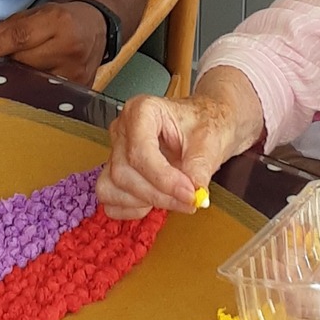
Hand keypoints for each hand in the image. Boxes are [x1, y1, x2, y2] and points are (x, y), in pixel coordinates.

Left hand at [0, 1, 106, 85]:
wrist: (95, 27)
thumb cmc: (59, 21)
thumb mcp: (30, 17)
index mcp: (58, 22)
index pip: (20, 37)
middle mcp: (70, 47)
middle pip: (24, 62)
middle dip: (6, 64)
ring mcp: (77, 71)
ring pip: (34, 82)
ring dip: (19, 80)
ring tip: (17, 73)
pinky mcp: (81, 88)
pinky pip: (48, 95)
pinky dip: (33, 91)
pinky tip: (30, 86)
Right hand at [96, 90, 241, 220]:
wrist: (204, 125)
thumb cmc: (204, 123)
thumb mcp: (209, 142)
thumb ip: (200, 168)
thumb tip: (195, 195)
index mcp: (142, 111)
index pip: (140, 152)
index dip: (164, 179)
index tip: (189, 193)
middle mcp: (123, 129)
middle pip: (123, 172)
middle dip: (157, 194)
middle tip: (189, 200)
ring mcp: (115, 151)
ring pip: (112, 187)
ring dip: (144, 202)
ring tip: (174, 199)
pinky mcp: (114, 171)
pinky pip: (109, 199)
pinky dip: (131, 208)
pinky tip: (154, 202)